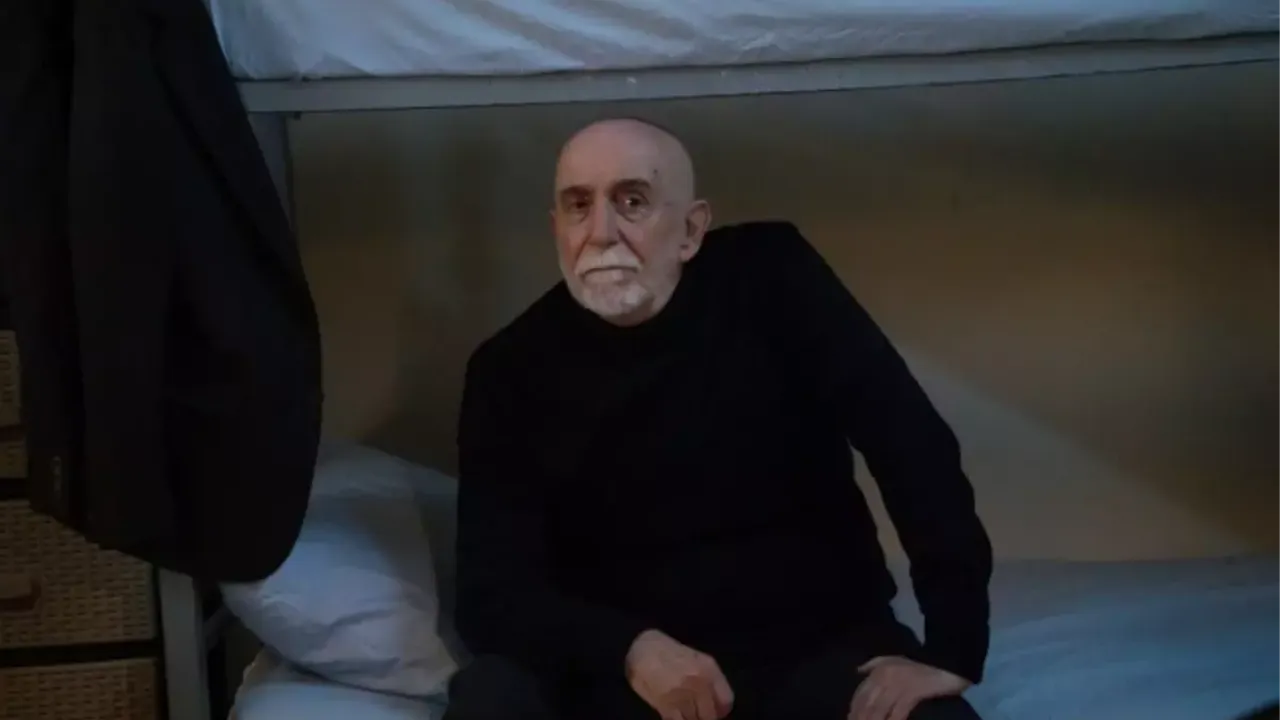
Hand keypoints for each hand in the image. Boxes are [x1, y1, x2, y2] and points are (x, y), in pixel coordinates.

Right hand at [625, 629, 734, 719]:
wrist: (641, 649)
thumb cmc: (669, 653)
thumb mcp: (696, 658)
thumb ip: (710, 679)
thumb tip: (718, 705)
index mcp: (709, 669)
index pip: (726, 702)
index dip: (720, 710)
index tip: (713, 711)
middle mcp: (699, 683)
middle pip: (710, 715)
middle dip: (704, 716)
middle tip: (695, 712)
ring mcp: (683, 695)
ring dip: (690, 718)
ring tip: (683, 711)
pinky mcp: (666, 705)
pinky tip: (674, 715)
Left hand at [848, 656, 969, 719]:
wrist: (946, 664)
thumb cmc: (919, 665)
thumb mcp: (894, 659)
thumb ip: (874, 664)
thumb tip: (858, 671)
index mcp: (879, 669)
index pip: (861, 693)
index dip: (854, 709)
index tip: (850, 719)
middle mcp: (885, 676)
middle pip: (868, 703)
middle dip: (861, 718)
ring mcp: (898, 685)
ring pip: (879, 709)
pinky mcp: (913, 693)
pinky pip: (898, 712)